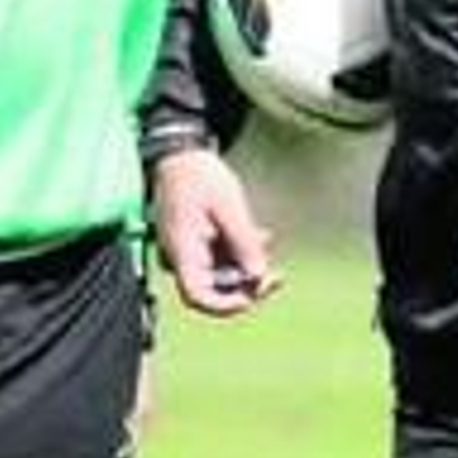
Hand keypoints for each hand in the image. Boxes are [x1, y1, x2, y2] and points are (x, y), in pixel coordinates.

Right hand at [152, 148, 280, 316]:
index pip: (197, 297)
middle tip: (276, 277)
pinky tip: (260, 237)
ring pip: (220, 273)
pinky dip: (241, 252)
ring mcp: (189, 249)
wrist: (182, 152)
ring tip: (266, 243)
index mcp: (183, 251)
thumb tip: (259, 275)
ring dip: (246, 266)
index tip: (252, 297)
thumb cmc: (200, 175)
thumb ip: (243, 242)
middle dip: (246, 285)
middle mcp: (182, 257)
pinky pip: (220, 257)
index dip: (225, 305)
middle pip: (214, 289)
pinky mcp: (197, 240)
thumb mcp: (228, 206)